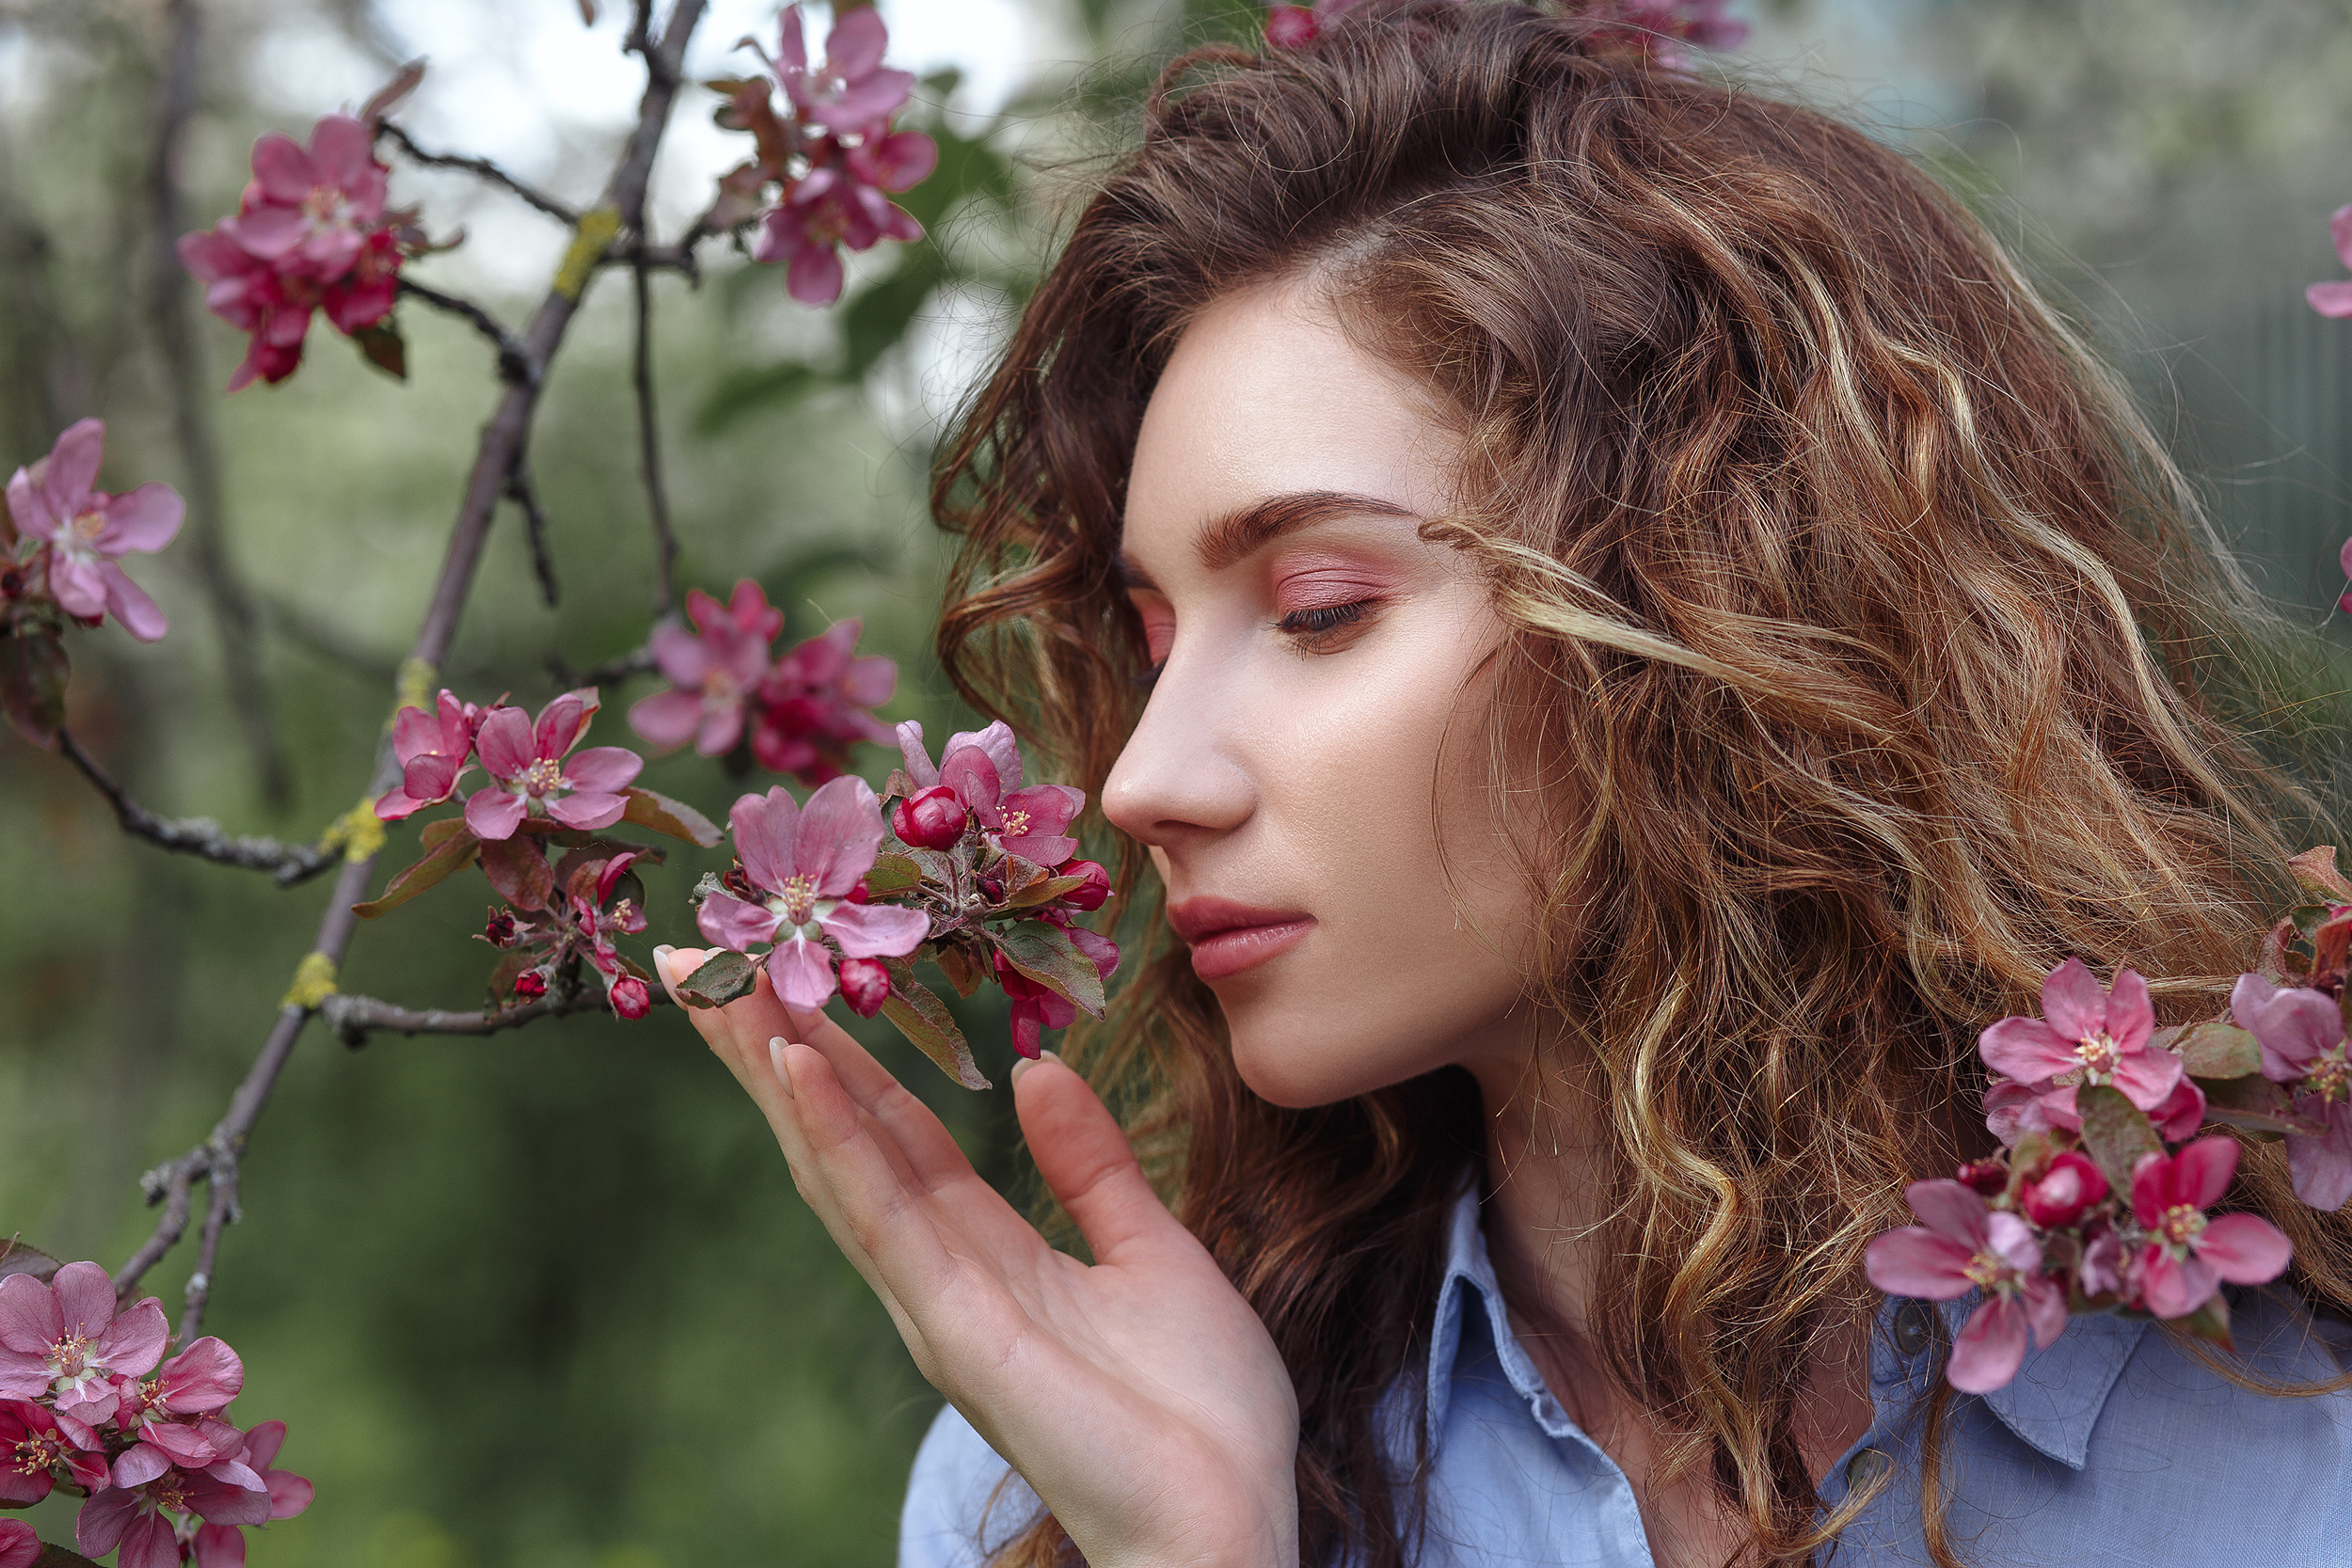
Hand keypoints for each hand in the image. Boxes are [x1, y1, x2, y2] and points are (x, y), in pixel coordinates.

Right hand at [654, 947, 1301, 1567]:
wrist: (1229, 1524)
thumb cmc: (1200, 1415)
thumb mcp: (1151, 1251)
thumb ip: (1091, 1167)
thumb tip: (1039, 1071)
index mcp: (987, 1254)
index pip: (895, 1136)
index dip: (844, 1059)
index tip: (792, 982)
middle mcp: (939, 1275)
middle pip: (842, 1140)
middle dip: (776, 1050)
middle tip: (707, 956)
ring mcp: (936, 1302)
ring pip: (839, 1165)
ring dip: (781, 1072)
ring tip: (722, 985)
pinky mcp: (953, 1329)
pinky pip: (884, 1217)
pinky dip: (836, 1140)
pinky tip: (799, 1073)